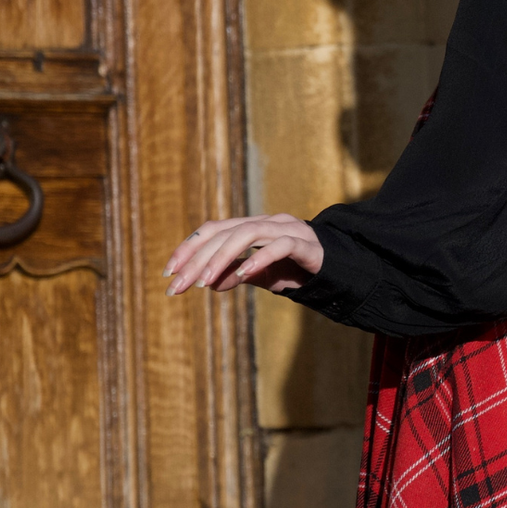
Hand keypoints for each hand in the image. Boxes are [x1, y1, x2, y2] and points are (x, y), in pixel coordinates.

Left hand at [164, 213, 322, 296]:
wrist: (339, 271)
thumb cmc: (297, 270)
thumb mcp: (260, 276)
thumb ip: (236, 275)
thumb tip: (209, 284)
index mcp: (253, 226)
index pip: (213, 229)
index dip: (189, 247)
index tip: (168, 272)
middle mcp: (268, 222)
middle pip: (225, 232)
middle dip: (197, 258)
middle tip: (178, 285)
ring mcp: (288, 229)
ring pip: (248, 233)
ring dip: (222, 257)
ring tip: (204, 281)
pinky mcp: (307, 245)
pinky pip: (280, 246)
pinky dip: (260, 259)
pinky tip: (244, 276)